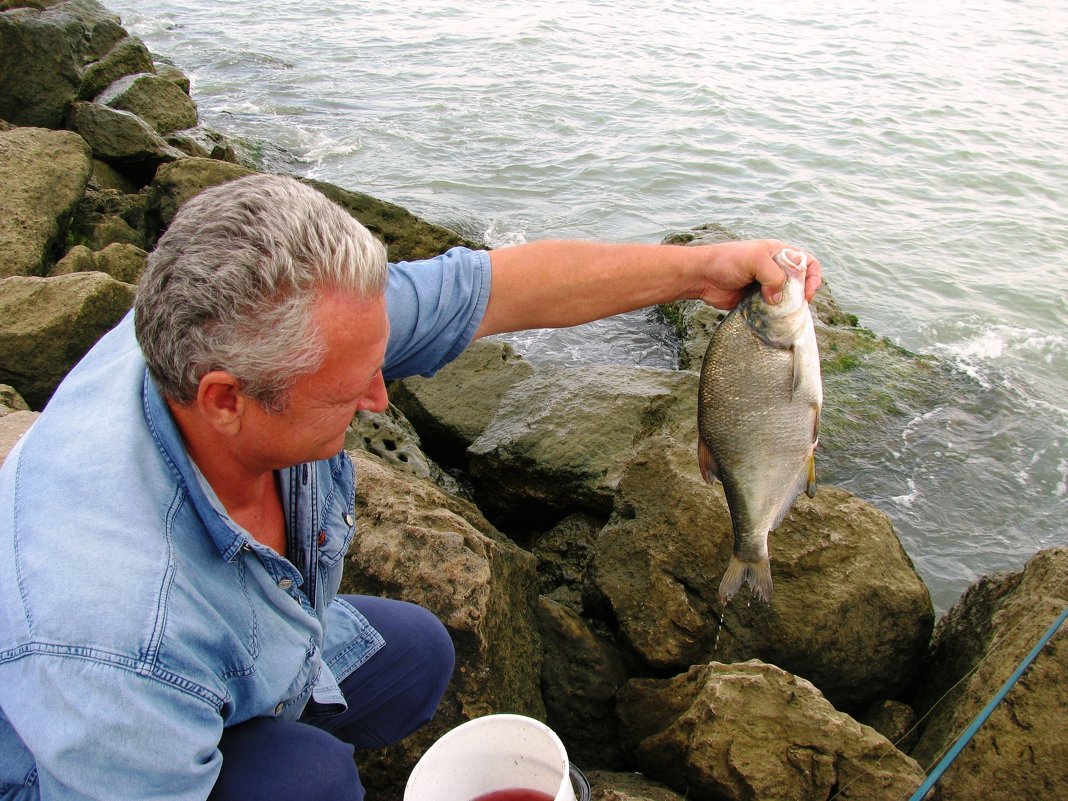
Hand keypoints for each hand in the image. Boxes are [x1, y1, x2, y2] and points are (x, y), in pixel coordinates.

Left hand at [696, 239, 821, 309]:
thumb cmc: (727, 261)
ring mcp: (766, 286)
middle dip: (800, 296)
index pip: (807, 262)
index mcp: (779, 253)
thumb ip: (773, 276)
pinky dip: (773, 315)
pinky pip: (771, 310)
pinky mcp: (756, 301)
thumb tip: (778, 299)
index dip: (812, 277)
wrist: (702, 277)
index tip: (807, 293)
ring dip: (787, 308)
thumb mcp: (755, 260)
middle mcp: (775, 269)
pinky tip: (770, 319)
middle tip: (796, 306)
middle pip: (799, 284)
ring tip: (782, 314)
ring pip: (786, 299)